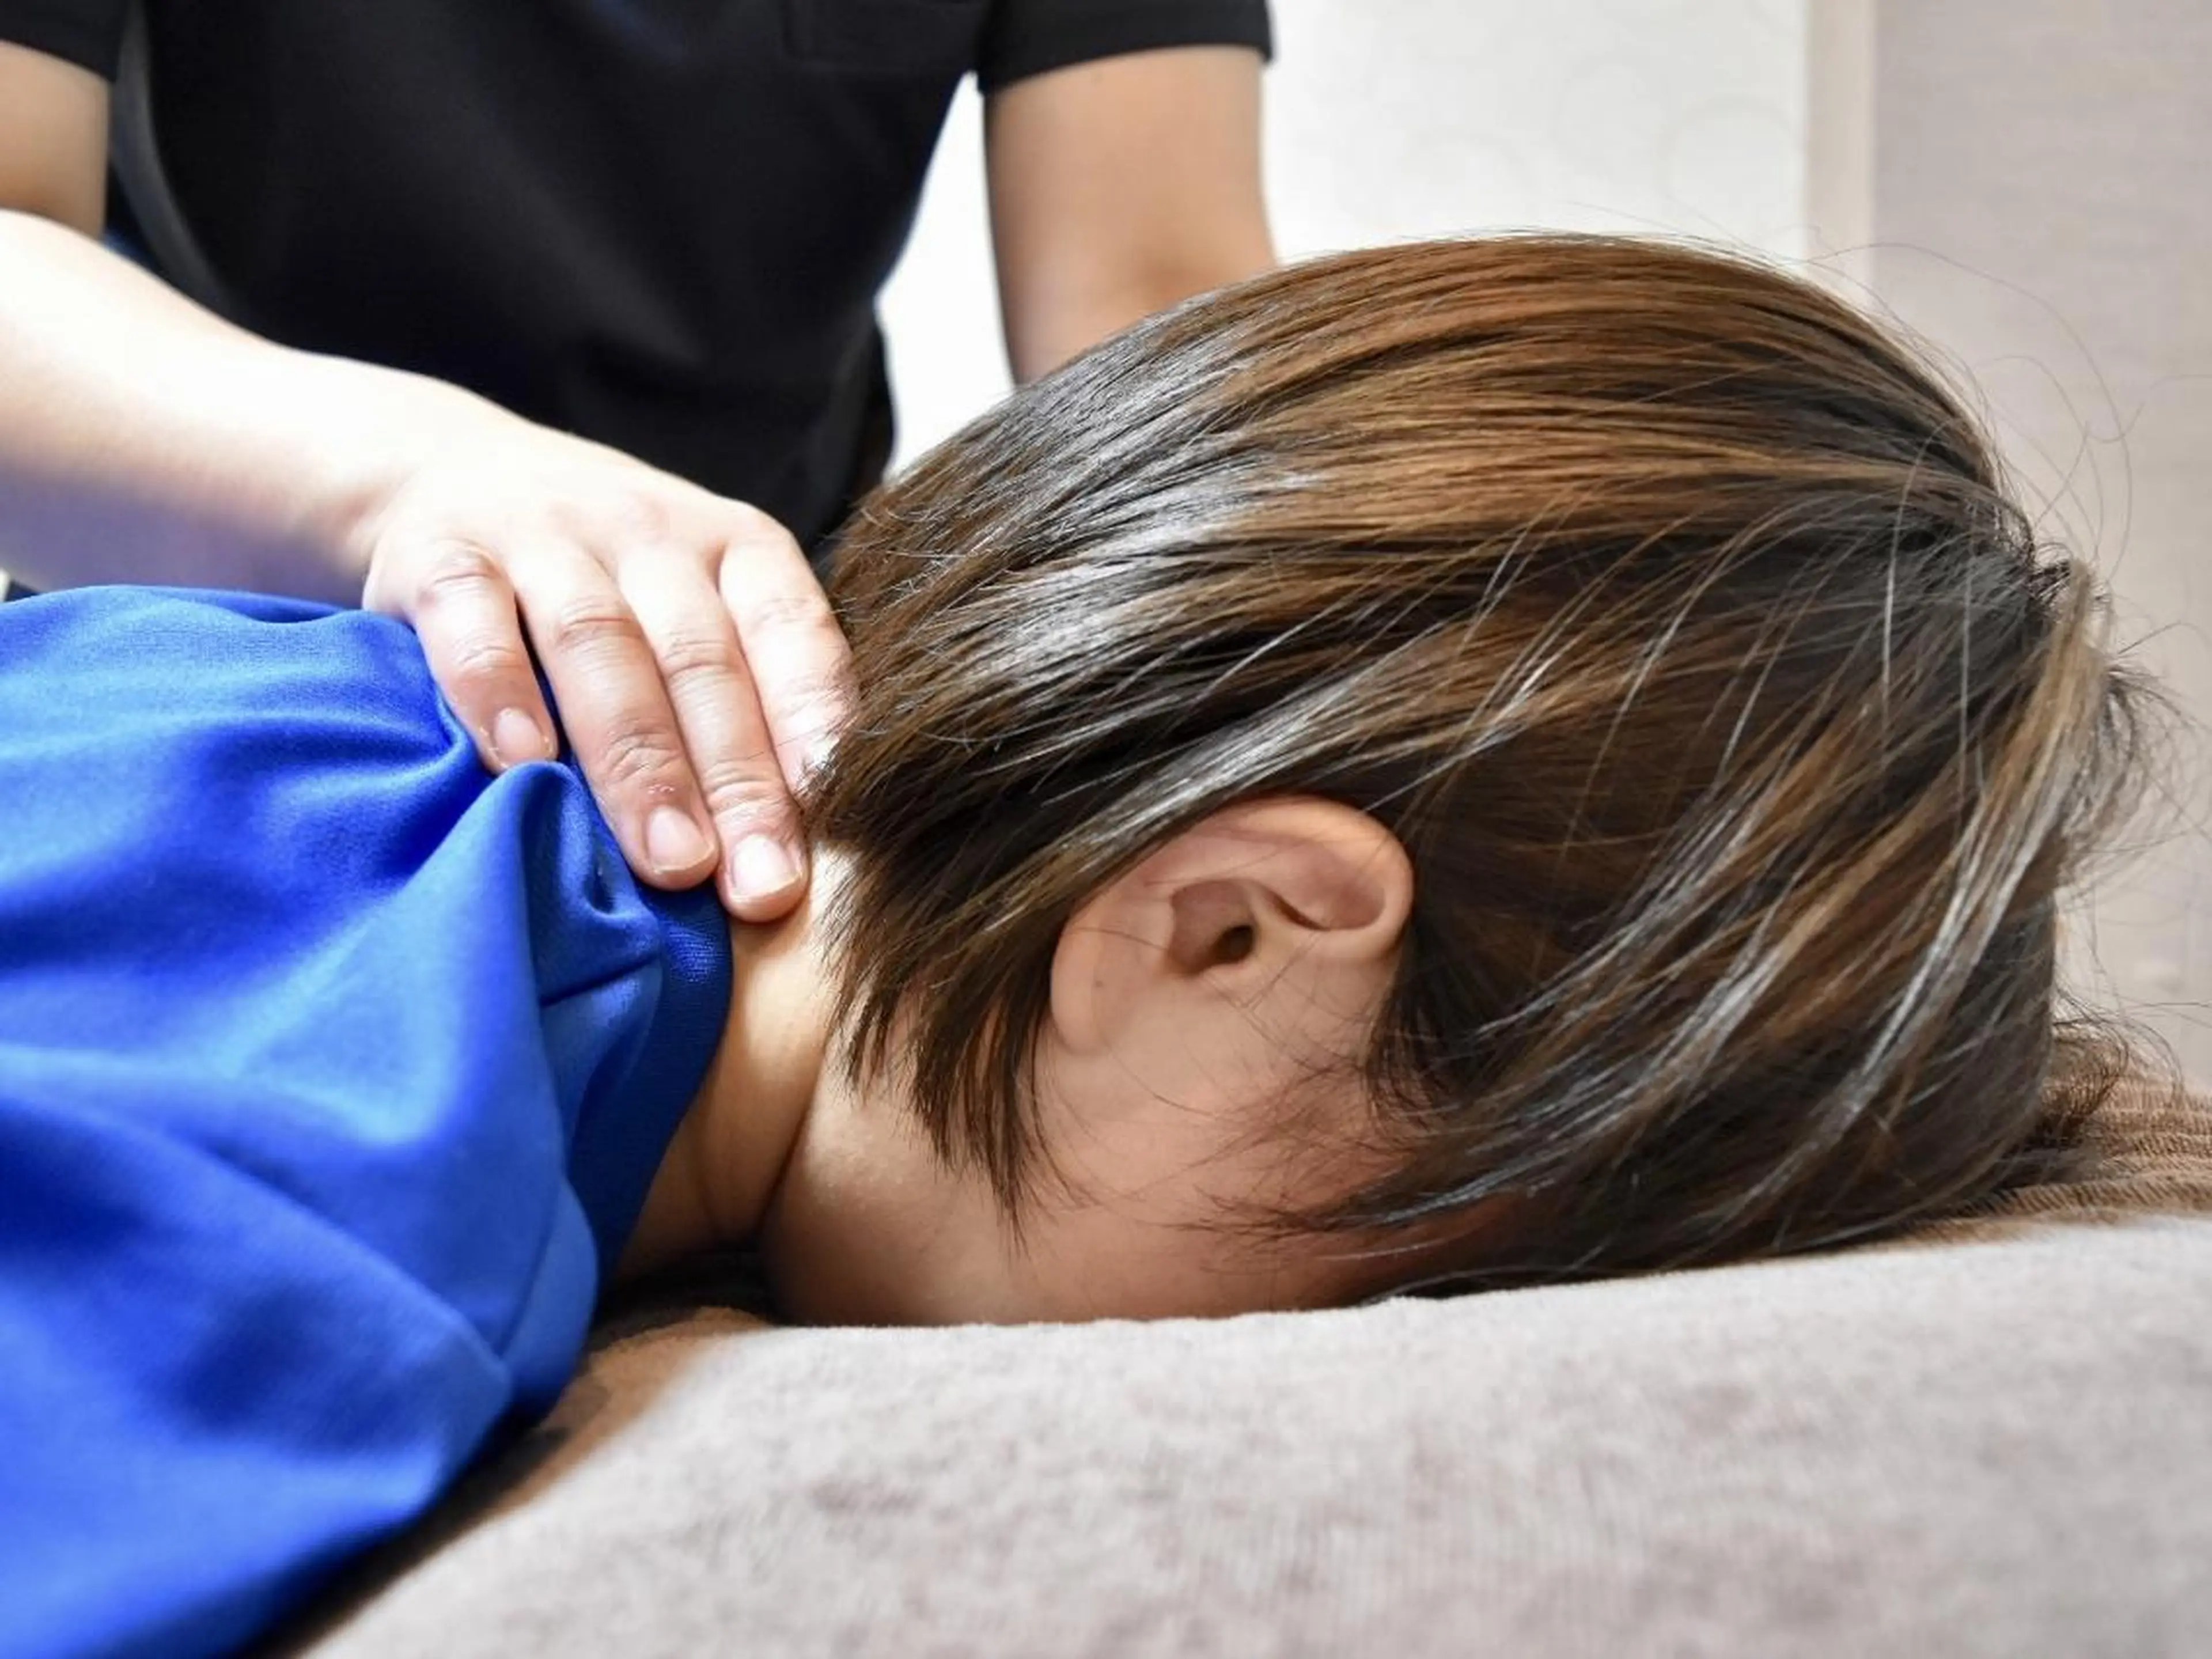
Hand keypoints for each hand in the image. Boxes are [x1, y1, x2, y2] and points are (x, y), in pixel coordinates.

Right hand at [355, 413, 851, 920]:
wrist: (454, 469)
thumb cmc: (614, 581)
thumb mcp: (698, 611)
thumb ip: (748, 700)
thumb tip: (801, 857)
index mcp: (739, 549)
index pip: (793, 636)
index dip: (816, 727)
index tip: (841, 822)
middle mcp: (651, 531)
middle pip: (702, 660)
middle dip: (739, 782)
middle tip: (762, 888)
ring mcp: (545, 535)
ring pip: (601, 645)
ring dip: (640, 762)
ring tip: (672, 861)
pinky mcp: (442, 552)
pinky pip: (474, 623)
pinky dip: (499, 695)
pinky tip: (524, 768)